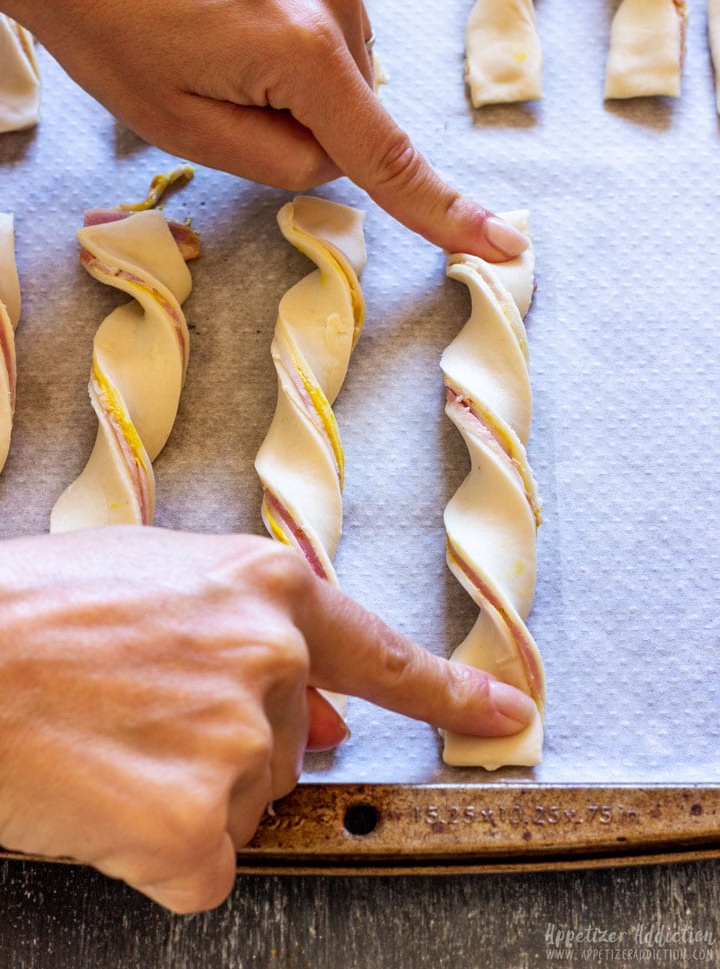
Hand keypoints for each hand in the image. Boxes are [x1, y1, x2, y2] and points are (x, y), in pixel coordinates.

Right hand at [0, 526, 533, 912]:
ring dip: (181, 794)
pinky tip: (102, 800)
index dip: (450, 693)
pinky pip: (199, 868)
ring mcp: (240, 749)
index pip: (385, 656)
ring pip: (240, 806)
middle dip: (226, 746)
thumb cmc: (38, 608)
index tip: (505, 716)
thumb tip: (326, 716)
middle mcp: (272, 664)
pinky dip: (154, 852)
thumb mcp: (158, 580)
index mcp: (269, 591)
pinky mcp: (194, 831)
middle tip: (136, 716)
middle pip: (287, 748)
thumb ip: (249, 632)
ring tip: (106, 743)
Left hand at [2, 0, 526, 260]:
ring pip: (342, 53)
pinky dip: (293, 18)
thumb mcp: (186, 129)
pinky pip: (327, 2)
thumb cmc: (106, 28)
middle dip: (306, 116)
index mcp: (302, 50)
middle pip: (354, 102)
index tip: (503, 242)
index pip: (386, 156)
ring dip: (297, 65)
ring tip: (218, 31)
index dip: (444, 212)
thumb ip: (282, 162)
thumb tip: (334, 154)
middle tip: (222, 83)